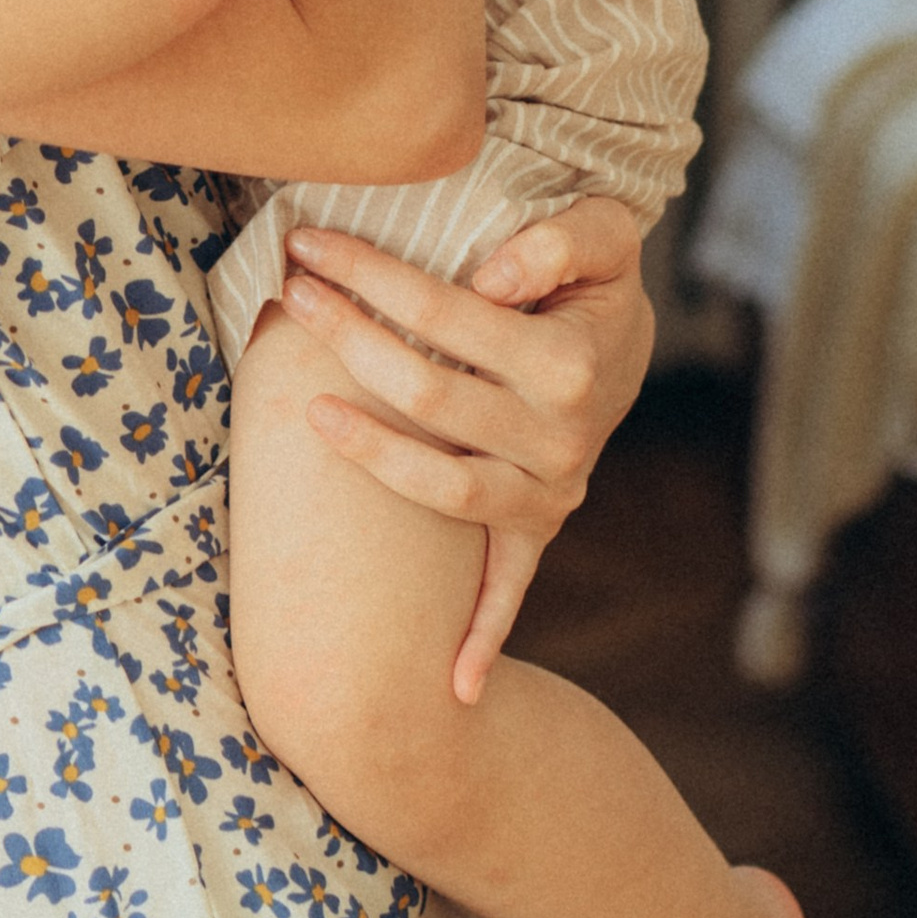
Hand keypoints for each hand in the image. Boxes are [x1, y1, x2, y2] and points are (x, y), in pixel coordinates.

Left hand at [279, 198, 651, 704]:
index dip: (370, 274)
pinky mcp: (539, 527)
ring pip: (442, 490)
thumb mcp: (601, 229)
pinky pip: (509, 589)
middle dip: (349, 339)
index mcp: (568, 366)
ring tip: (304, 410)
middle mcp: (561, 440)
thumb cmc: (593, 272)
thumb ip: (560, 239)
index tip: (308, 246)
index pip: (444, 314)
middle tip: (291, 293)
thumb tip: (490, 277)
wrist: (625, 337)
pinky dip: (483, 636)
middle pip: (427, 396)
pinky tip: (450, 688)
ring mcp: (549, 492)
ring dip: (369, 453)